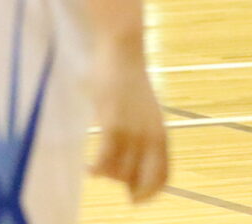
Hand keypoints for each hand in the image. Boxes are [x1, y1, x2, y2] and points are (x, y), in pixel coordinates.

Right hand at [89, 38, 168, 202]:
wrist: (123, 52)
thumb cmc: (129, 85)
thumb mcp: (143, 114)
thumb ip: (143, 138)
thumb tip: (132, 172)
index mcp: (161, 134)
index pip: (163, 177)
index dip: (149, 194)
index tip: (134, 200)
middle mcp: (151, 136)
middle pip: (139, 181)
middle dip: (125, 187)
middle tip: (110, 179)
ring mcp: (132, 131)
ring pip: (120, 174)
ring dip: (107, 175)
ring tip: (96, 167)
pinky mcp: (113, 123)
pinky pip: (105, 161)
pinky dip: (97, 170)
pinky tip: (88, 167)